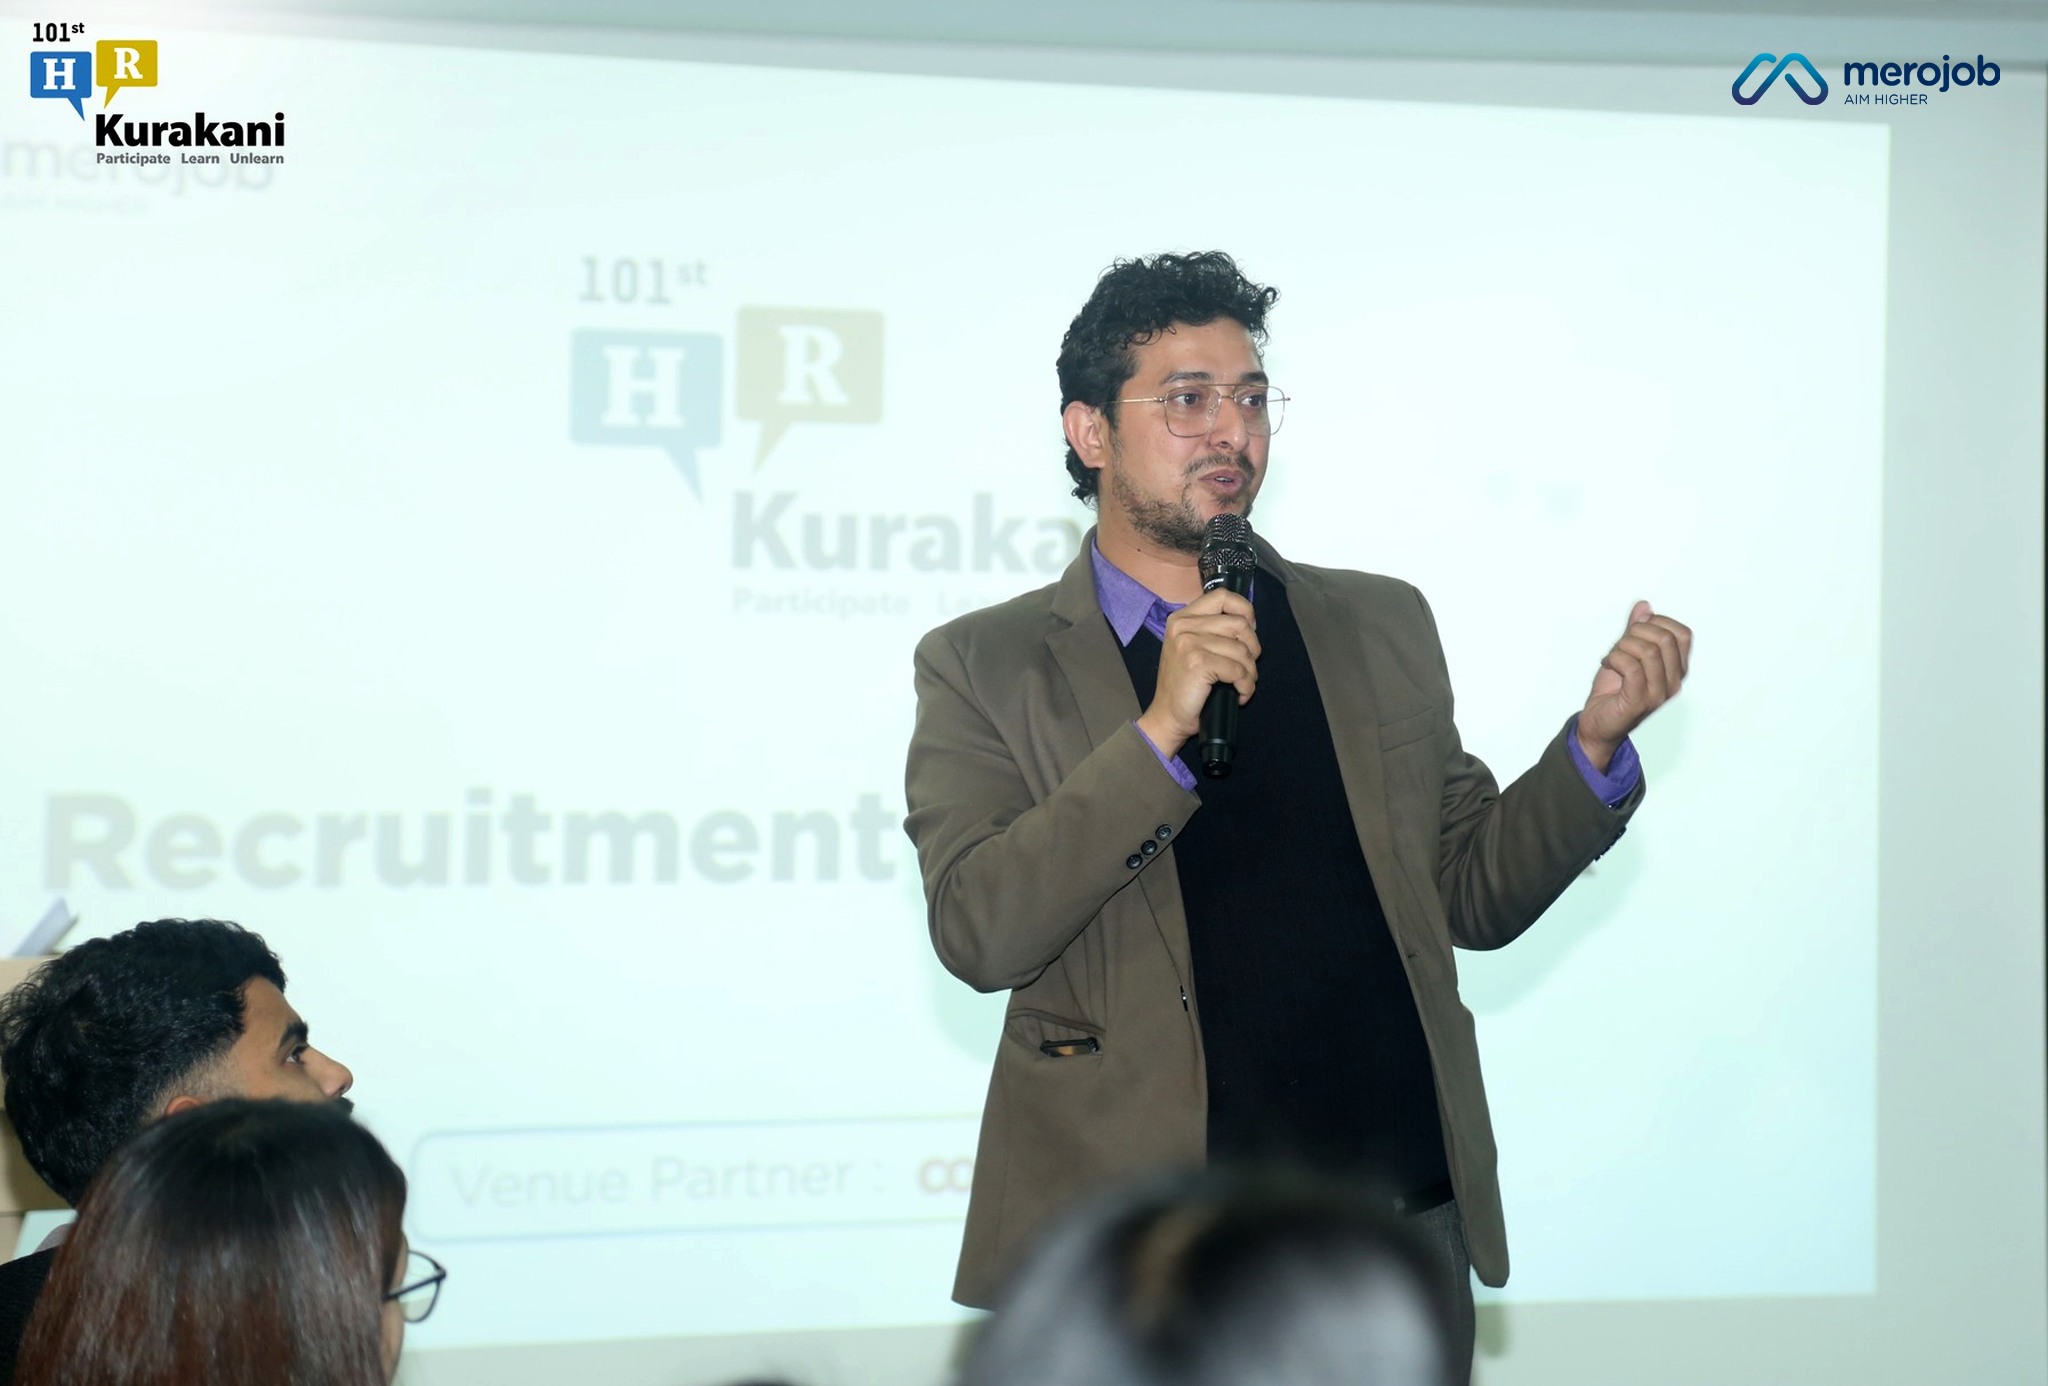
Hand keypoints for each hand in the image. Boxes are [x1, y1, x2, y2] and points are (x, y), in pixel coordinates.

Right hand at [1135, 587, 1260, 750]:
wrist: (1168, 717)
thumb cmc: (1185, 685)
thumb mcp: (1192, 647)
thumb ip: (1212, 630)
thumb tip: (1249, 623)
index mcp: (1182, 617)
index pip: (1223, 596)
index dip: (1245, 610)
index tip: (1249, 630)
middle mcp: (1183, 625)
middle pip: (1239, 624)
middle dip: (1253, 649)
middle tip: (1246, 667)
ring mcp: (1189, 643)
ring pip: (1242, 650)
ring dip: (1250, 672)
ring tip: (1242, 684)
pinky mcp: (1198, 663)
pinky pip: (1239, 670)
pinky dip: (1246, 686)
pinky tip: (1240, 694)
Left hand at [1578, 601, 1691, 770]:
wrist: (1598, 723)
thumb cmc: (1614, 690)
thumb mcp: (1625, 653)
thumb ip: (1636, 630)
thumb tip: (1644, 606)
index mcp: (1676, 669)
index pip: (1683, 634)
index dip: (1658, 622)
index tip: (1636, 630)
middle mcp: (1673, 682)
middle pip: (1665, 639)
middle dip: (1636, 632)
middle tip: (1620, 643)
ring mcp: (1658, 694)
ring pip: (1648, 651)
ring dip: (1622, 646)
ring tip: (1612, 656)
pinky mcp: (1639, 701)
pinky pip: (1631, 667)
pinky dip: (1614, 659)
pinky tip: (1607, 663)